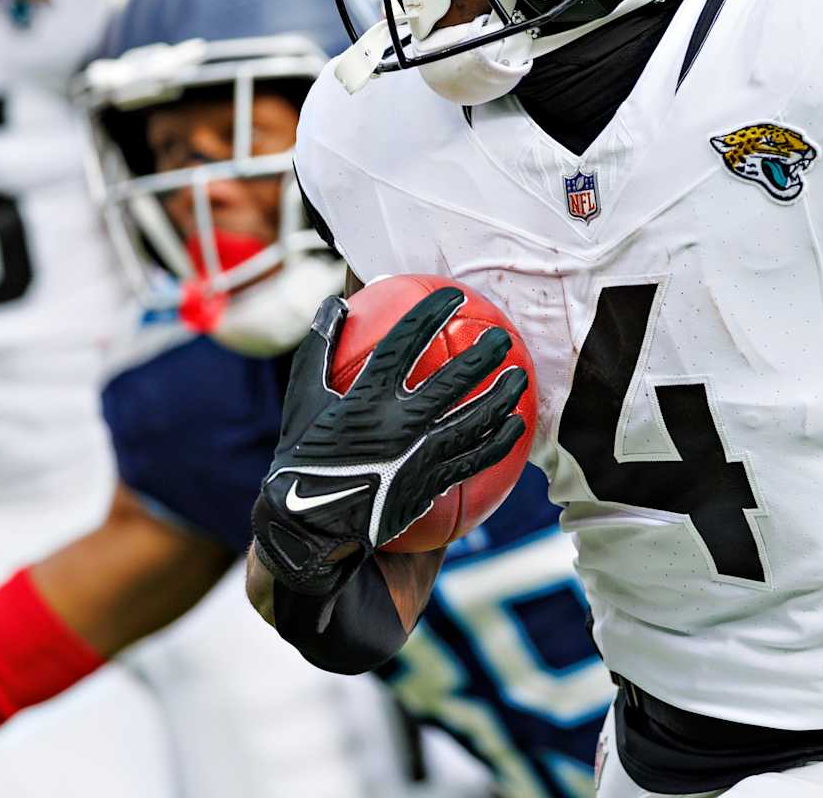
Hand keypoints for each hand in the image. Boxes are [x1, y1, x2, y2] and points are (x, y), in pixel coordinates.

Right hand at [250, 289, 527, 596]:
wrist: (310, 527)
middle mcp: (397, 426)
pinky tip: (515, 426)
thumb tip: (337, 301)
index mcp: (364, 400)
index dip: (429, 315)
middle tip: (501, 337)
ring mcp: (418, 458)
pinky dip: (498, 441)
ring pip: (473, 422)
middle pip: (452, 382)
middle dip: (482, 355)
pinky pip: (474, 459)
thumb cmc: (305, 455)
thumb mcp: (303, 400)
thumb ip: (321, 349)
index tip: (452, 295)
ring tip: (520, 377)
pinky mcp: (431, 485)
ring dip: (501, 397)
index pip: (403, 344)